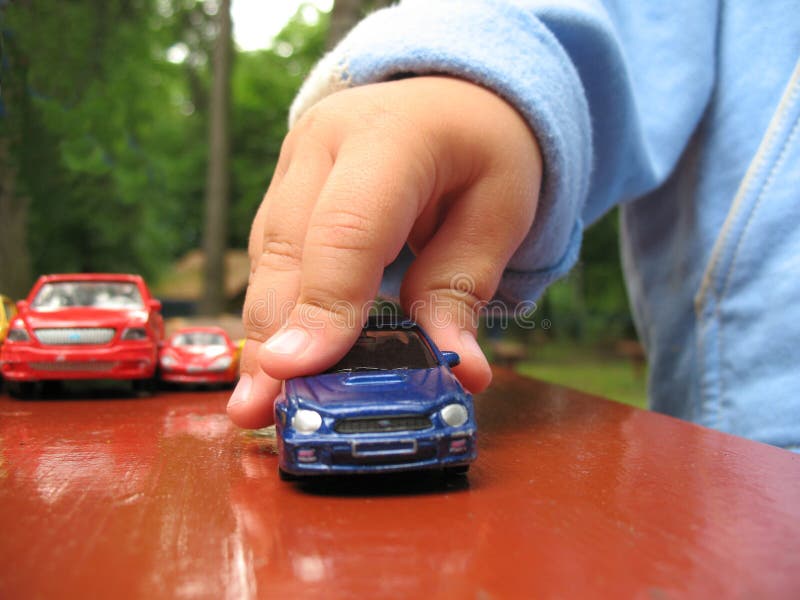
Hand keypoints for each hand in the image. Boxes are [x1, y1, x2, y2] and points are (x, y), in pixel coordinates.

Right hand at [227, 76, 541, 428]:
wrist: (451, 95)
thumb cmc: (483, 151)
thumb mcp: (499, 213)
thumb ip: (465, 288)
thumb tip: (459, 371)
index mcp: (392, 136)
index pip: (349, 229)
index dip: (323, 304)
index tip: (296, 369)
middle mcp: (326, 143)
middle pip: (289, 247)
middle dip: (275, 334)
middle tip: (258, 408)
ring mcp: (296, 162)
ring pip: (268, 256)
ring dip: (262, 332)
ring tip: (254, 401)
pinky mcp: (286, 188)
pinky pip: (272, 255)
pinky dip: (274, 310)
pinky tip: (271, 360)